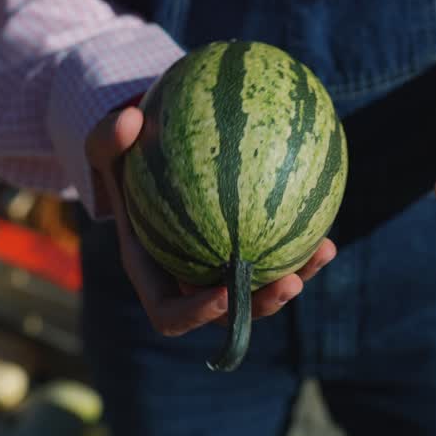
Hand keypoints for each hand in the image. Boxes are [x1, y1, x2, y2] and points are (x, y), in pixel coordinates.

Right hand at [85, 105, 336, 336]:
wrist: (153, 151)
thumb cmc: (126, 154)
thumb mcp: (106, 143)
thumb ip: (109, 137)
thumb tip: (128, 121)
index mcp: (152, 270)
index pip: (170, 313)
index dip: (197, 315)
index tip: (223, 294)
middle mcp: (189, 276)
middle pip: (229, 312)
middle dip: (262, 305)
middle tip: (290, 282)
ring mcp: (220, 264)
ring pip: (261, 287)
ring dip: (296, 276)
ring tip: (324, 252)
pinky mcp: (248, 245)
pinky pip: (277, 253)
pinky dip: (302, 246)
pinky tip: (329, 231)